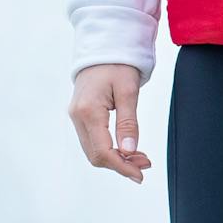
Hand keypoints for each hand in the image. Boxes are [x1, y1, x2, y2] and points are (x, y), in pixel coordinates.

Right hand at [67, 62, 150, 181]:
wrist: (102, 48)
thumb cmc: (117, 65)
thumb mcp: (129, 91)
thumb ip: (128, 123)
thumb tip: (130, 151)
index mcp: (88, 111)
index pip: (102, 151)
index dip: (122, 166)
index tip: (140, 174)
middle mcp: (77, 117)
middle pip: (96, 155)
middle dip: (121, 164)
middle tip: (145, 164)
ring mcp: (76, 117)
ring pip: (93, 150)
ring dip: (116, 158)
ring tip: (140, 157)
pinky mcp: (80, 116)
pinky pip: (93, 141)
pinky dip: (109, 149)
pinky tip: (126, 148)